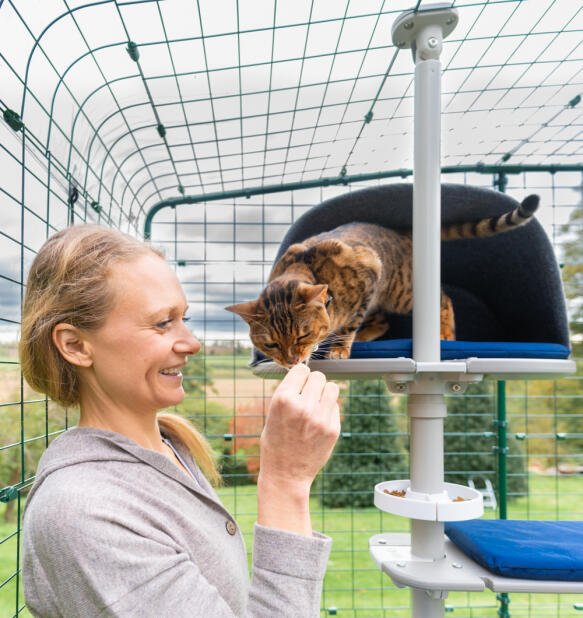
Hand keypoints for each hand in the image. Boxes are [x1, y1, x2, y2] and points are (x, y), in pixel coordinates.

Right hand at [257, 365, 339, 534]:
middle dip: (313, 384)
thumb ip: (290, 393)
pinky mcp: (333, 428)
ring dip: (324, 393)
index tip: (298, 384)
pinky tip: (318, 421)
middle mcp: (303, 406)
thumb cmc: (276, 442)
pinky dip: (329, 409)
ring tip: (316, 404)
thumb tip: (306, 374)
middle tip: (307, 396)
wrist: (286, 474)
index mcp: (283, 399)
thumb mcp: (273, 413)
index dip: (300, 376)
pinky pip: (335, 406)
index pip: (301, 369)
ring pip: (332, 387)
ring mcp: (320, 417)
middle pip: (318, 376)